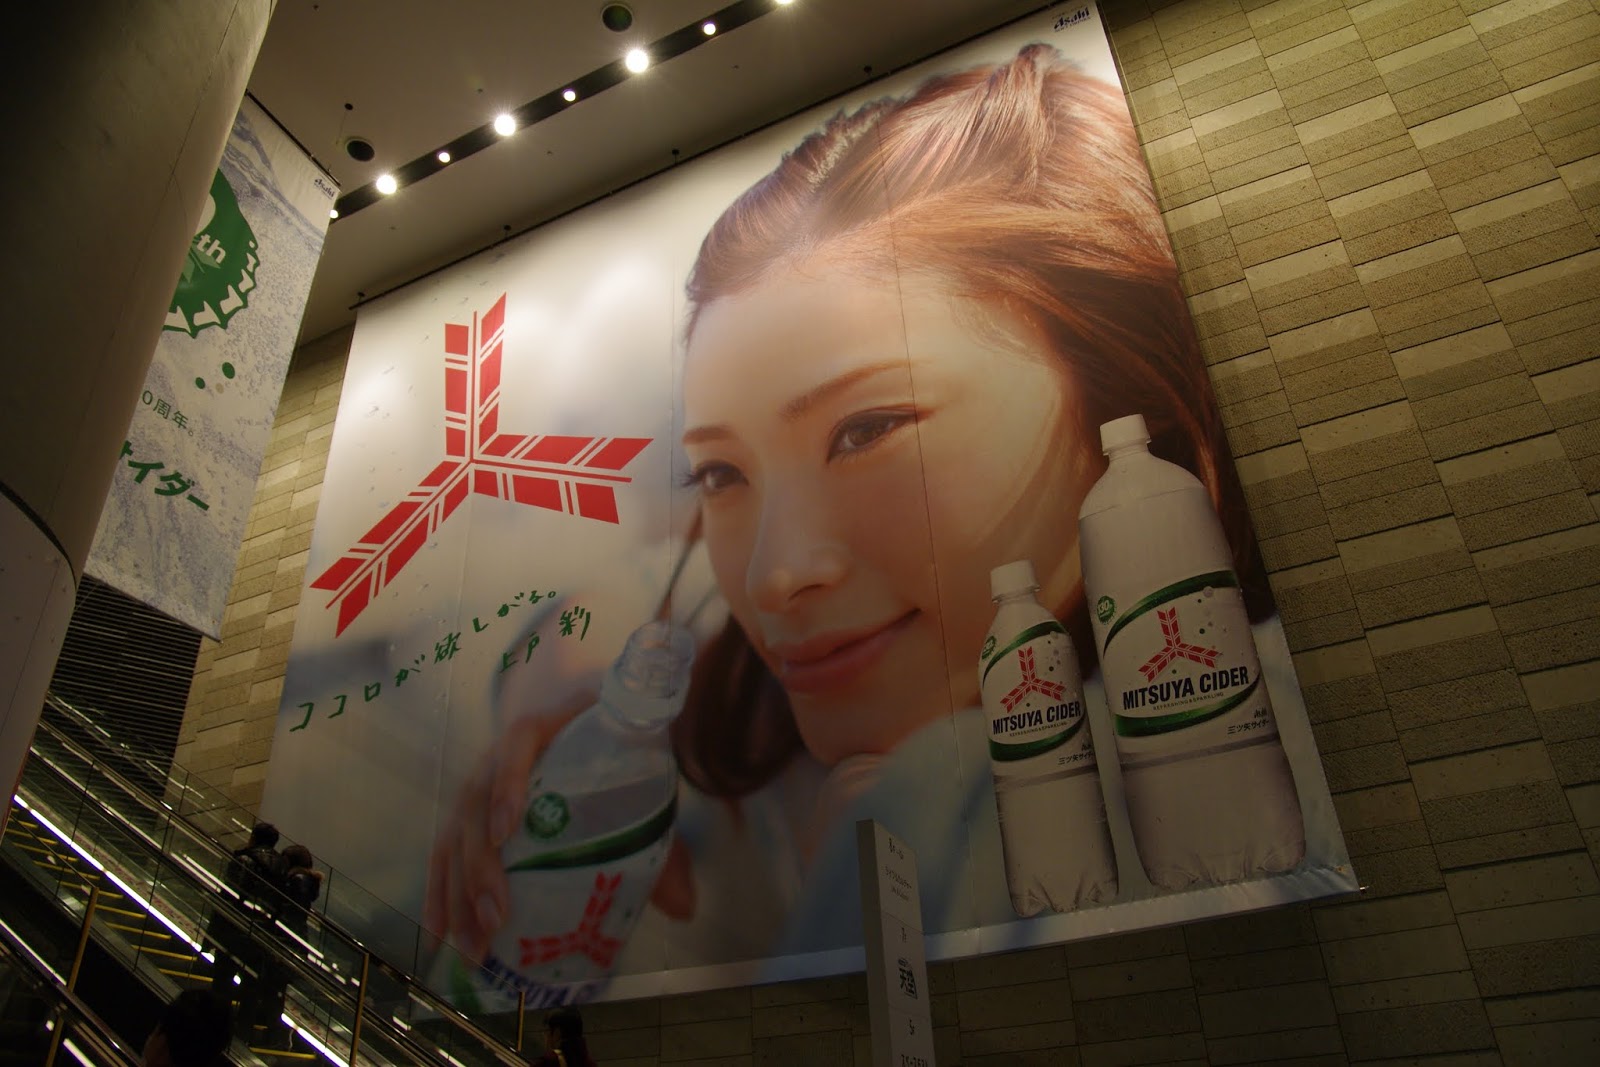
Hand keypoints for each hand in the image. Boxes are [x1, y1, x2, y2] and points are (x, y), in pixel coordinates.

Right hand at [423, 699, 696, 962]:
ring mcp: (479, 781)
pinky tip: (440, 933)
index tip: (505, 830)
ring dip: (458, 893)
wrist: (587, 717)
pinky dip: (440, 891)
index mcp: (549, 726)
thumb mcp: (643, 781)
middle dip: (480, 866)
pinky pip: (445, 850)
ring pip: (456, 834)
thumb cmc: (618, 752)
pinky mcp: (469, 812)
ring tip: (472, 945)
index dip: (507, 783)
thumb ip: (663, 840)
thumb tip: (684, 907)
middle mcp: (501, 752)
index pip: (519, 743)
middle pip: (477, 802)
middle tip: (496, 918)